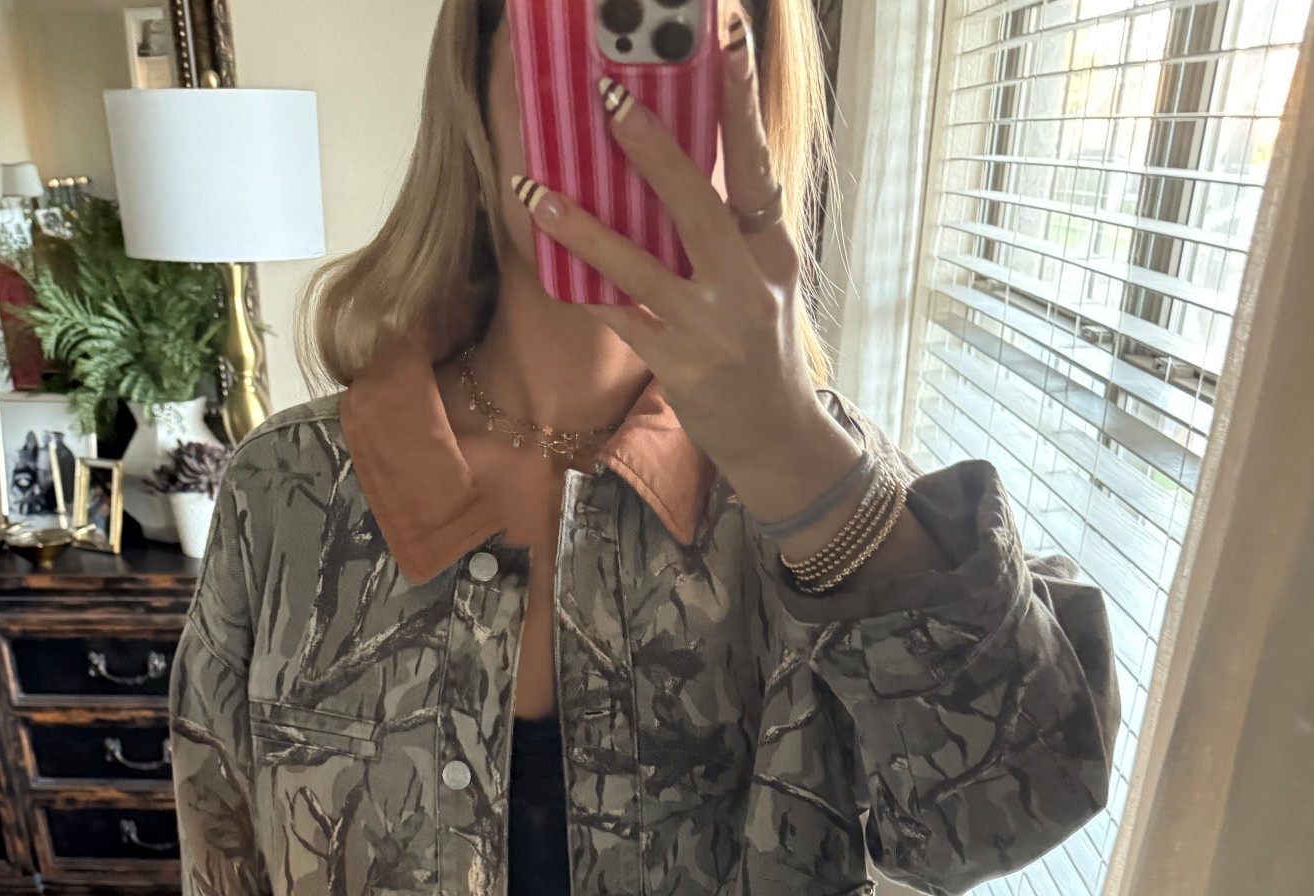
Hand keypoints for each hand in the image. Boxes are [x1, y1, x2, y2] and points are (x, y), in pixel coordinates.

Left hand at [512, 19, 851, 522]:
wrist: (776, 437)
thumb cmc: (763, 350)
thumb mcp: (765, 280)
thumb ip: (730, 227)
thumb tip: (677, 163)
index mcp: (772, 250)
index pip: (757, 164)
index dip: (740, 100)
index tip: (725, 38)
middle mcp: (747, 285)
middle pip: (699, 206)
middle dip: (653, 151)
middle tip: (610, 100)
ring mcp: (710, 329)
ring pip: (640, 268)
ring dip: (584, 228)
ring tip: (536, 191)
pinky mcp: (677, 367)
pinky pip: (618, 318)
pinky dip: (582, 289)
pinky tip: (546, 264)